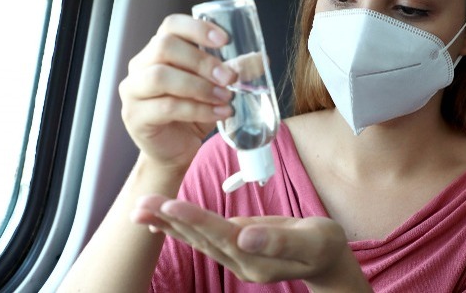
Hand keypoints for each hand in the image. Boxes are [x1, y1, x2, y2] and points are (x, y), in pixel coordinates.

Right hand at [118, 14, 236, 170]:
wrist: (175, 153)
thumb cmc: (193, 114)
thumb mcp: (216, 89)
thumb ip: (233, 72)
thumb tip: (261, 59)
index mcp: (158, 50)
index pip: (171, 25)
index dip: (197, 28)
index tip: (225, 40)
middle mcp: (140, 66)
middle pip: (165, 46)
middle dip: (202, 60)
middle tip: (229, 77)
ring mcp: (133, 91)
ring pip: (161, 76)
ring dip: (199, 86)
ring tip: (225, 97)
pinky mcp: (136, 116)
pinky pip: (167, 107)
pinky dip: (198, 109)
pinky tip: (220, 114)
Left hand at [131, 195, 368, 289]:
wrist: (326, 260)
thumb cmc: (323, 245)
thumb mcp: (313, 240)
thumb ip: (280, 240)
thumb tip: (245, 235)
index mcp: (258, 258)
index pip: (221, 235)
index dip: (195, 218)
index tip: (170, 204)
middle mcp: (240, 262)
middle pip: (200, 238)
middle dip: (170, 219)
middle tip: (140, 204)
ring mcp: (235, 258)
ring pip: (196, 239)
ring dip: (168, 223)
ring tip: (140, 210)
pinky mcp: (234, 250)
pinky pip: (202, 238)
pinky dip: (180, 227)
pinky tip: (161, 221)